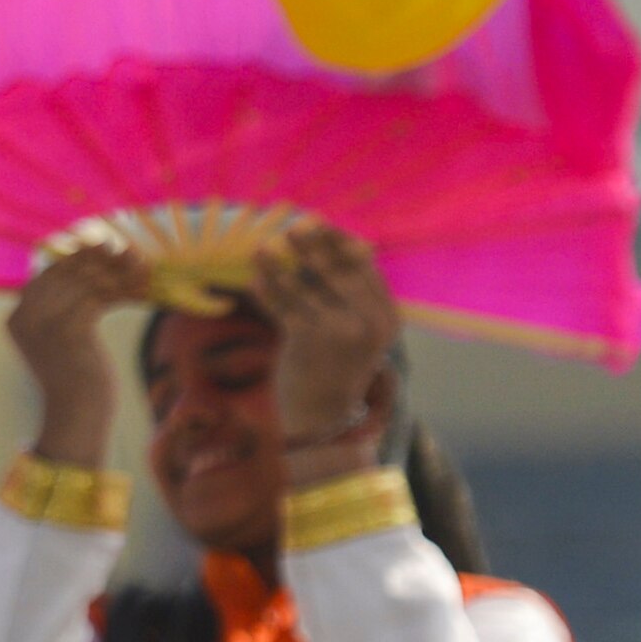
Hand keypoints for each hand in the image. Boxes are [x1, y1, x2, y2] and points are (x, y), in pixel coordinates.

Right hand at [6, 223, 153, 465]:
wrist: (77, 416)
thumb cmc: (77, 378)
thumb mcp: (65, 336)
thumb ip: (67, 303)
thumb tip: (94, 260)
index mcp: (17, 317)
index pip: (49, 273)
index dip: (80, 257)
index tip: (107, 247)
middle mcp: (24, 317)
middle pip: (68, 272)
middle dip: (103, 260)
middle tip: (131, 252)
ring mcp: (44, 323)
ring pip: (87, 281)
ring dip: (119, 272)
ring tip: (143, 267)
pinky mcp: (69, 330)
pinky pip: (100, 296)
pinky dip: (124, 289)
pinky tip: (143, 286)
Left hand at [249, 221, 397, 475]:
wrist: (323, 417)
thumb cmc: (334, 366)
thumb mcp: (356, 331)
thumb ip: (350, 293)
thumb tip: (340, 242)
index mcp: (386, 316)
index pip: (364, 267)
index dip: (340, 242)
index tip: (321, 224)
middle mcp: (368, 323)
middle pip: (338, 271)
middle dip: (314, 245)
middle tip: (294, 225)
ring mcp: (340, 333)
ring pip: (306, 287)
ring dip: (280, 265)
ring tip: (261, 247)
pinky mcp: (310, 343)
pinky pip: (284, 307)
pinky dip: (268, 291)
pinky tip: (254, 279)